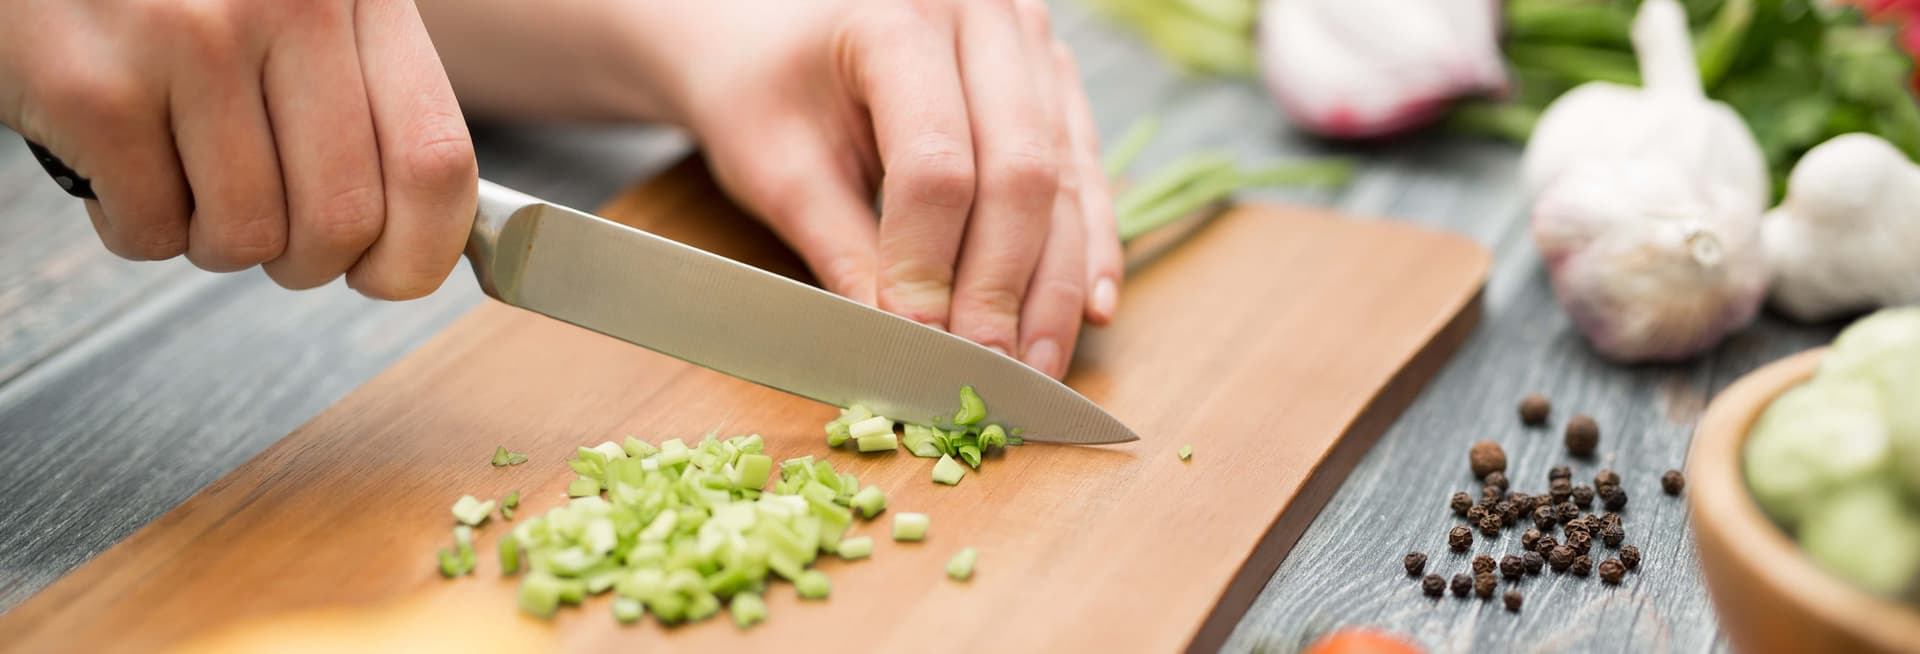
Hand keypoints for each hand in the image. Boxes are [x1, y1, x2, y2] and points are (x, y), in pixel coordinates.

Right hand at [0, 0, 477, 298]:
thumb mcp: (307, 9)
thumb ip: (372, 102)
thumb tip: (428, 242)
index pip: (435, 160)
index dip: (423, 249)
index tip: (393, 274)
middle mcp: (289, 6)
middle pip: (342, 220)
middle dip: (308, 260)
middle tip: (271, 230)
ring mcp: (188, 40)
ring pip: (246, 238)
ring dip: (215, 239)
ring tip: (186, 173)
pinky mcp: (95, 87)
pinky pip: (151, 232)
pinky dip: (135, 224)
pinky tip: (121, 157)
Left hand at [622, 0, 1122, 378]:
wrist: (766, 24)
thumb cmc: (762, 85)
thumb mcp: (778, 169)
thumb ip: (843, 254)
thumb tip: (901, 352)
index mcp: (898, 17)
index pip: (936, 165)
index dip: (931, 268)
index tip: (920, 347)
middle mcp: (984, 14)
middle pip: (1021, 171)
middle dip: (1006, 289)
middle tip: (990, 374)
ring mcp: (1030, 40)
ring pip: (1066, 177)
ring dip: (1058, 284)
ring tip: (1039, 368)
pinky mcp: (1052, 74)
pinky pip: (1087, 167)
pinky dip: (1090, 245)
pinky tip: (1094, 308)